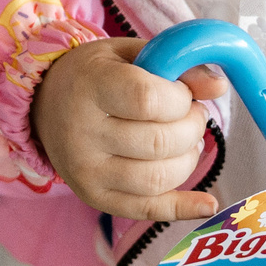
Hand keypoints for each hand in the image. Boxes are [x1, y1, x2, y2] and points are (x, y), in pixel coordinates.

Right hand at [33, 37, 232, 222]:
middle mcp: (82, 133)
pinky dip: (183, 207)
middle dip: (192, 128)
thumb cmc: (94, 75)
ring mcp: (86, 171)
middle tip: (192, 115)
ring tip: (186, 141)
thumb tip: (219, 85)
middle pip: (159, 142)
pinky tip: (207, 202)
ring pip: (158, 178)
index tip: (183, 93)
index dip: (181, 99)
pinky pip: (147, 210)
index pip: (148, 100)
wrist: (45, 104)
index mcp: (89, 87)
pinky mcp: (94, 197)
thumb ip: (175, 64)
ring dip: (188, 159)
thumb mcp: (129, 55)